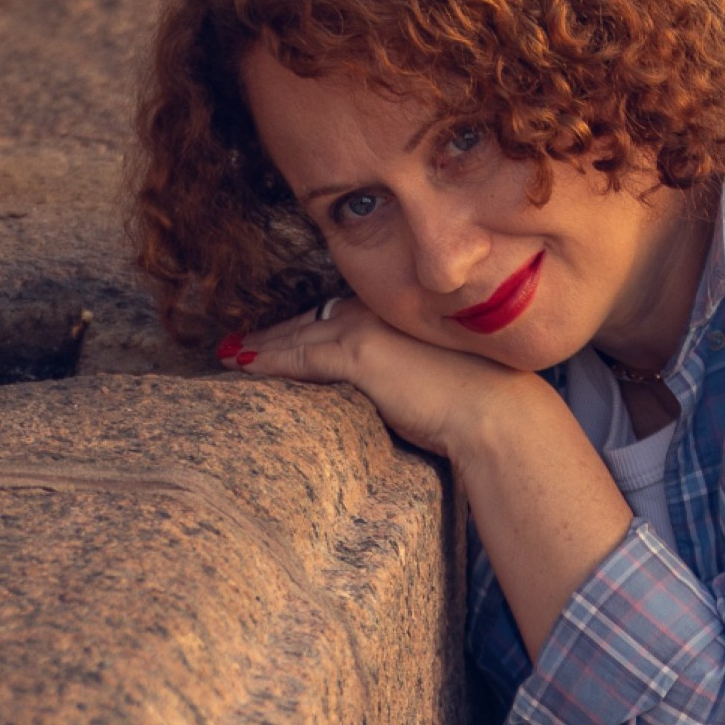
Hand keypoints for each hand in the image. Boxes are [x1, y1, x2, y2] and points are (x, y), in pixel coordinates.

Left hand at [217, 296, 529, 462]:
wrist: (496, 414)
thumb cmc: (474, 406)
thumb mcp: (428, 382)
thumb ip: (398, 378)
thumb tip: (382, 395)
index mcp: (396, 312)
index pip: (336, 316)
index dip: (302, 326)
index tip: (276, 336)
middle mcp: (378, 310)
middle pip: (311, 319)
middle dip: (274, 332)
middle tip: (236, 341)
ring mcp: (366, 327)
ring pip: (299, 333)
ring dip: (260, 344)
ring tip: (228, 352)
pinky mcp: (359, 353)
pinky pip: (300, 355)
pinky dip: (267, 359)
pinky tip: (241, 363)